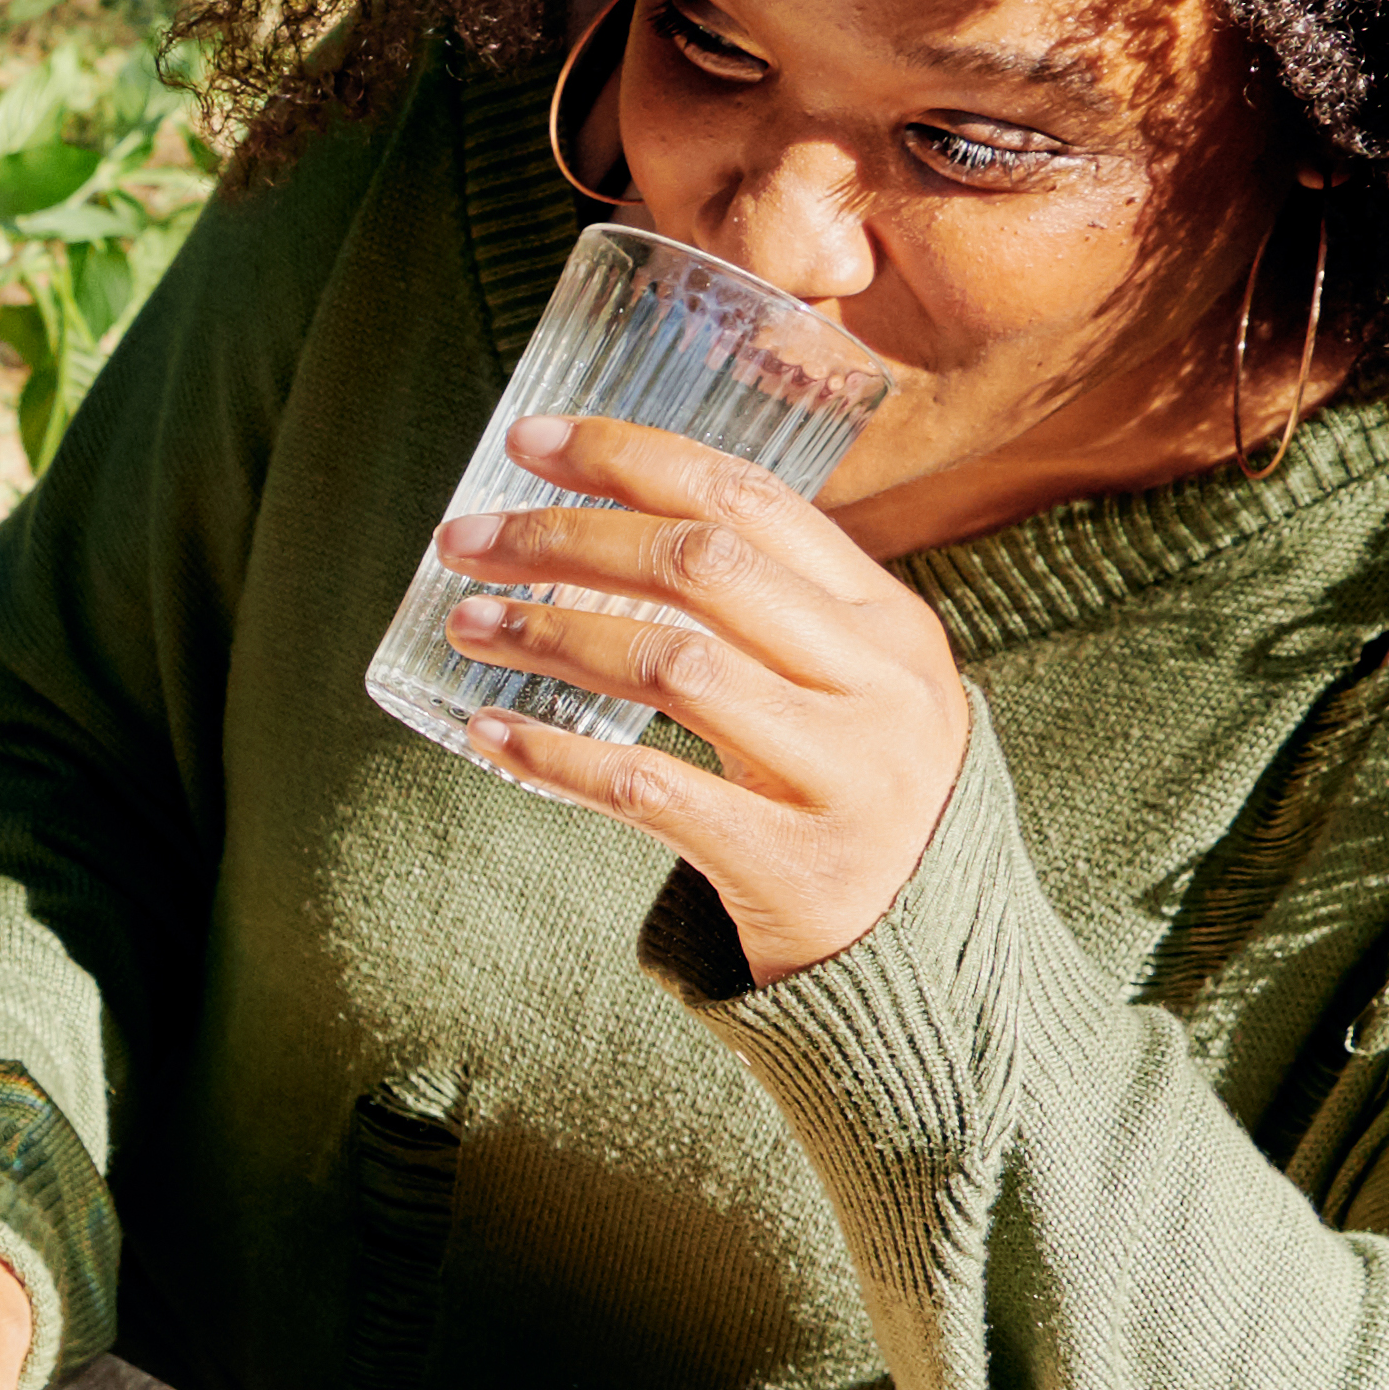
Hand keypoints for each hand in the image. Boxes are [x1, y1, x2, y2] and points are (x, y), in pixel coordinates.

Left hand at [435, 408, 970, 980]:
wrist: (923, 948)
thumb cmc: (851, 792)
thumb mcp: (850, 682)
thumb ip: (771, 608)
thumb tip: (604, 519)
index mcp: (885, 617)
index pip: (748, 498)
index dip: (630, 457)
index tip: (528, 441)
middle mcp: (873, 682)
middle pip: (699, 567)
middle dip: (567, 538)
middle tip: (465, 541)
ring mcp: (838, 773)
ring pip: (671, 666)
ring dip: (549, 634)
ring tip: (468, 625)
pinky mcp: (786, 861)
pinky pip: (647, 791)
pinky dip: (557, 757)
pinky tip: (490, 732)